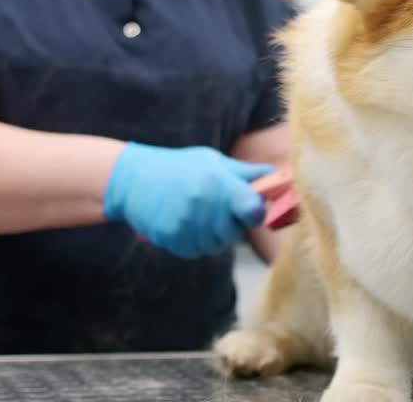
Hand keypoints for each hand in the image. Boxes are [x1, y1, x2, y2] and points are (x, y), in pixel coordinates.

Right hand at [103, 142, 273, 258]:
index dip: (255, 213)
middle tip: (218, 211)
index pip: (253, 210)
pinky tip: (186, 225)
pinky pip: (196, 251)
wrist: (133, 179)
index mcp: (217, 181)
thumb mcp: (212, 161)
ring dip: (213, 236)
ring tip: (199, 216)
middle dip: (232, 225)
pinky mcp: (171, 238)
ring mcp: (185, 223)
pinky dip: (195, 243)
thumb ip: (245, 174)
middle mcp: (203, 204)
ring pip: (216, 246)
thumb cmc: (179, 167)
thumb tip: (279, 178)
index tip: (250, 210)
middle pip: (235, 233)